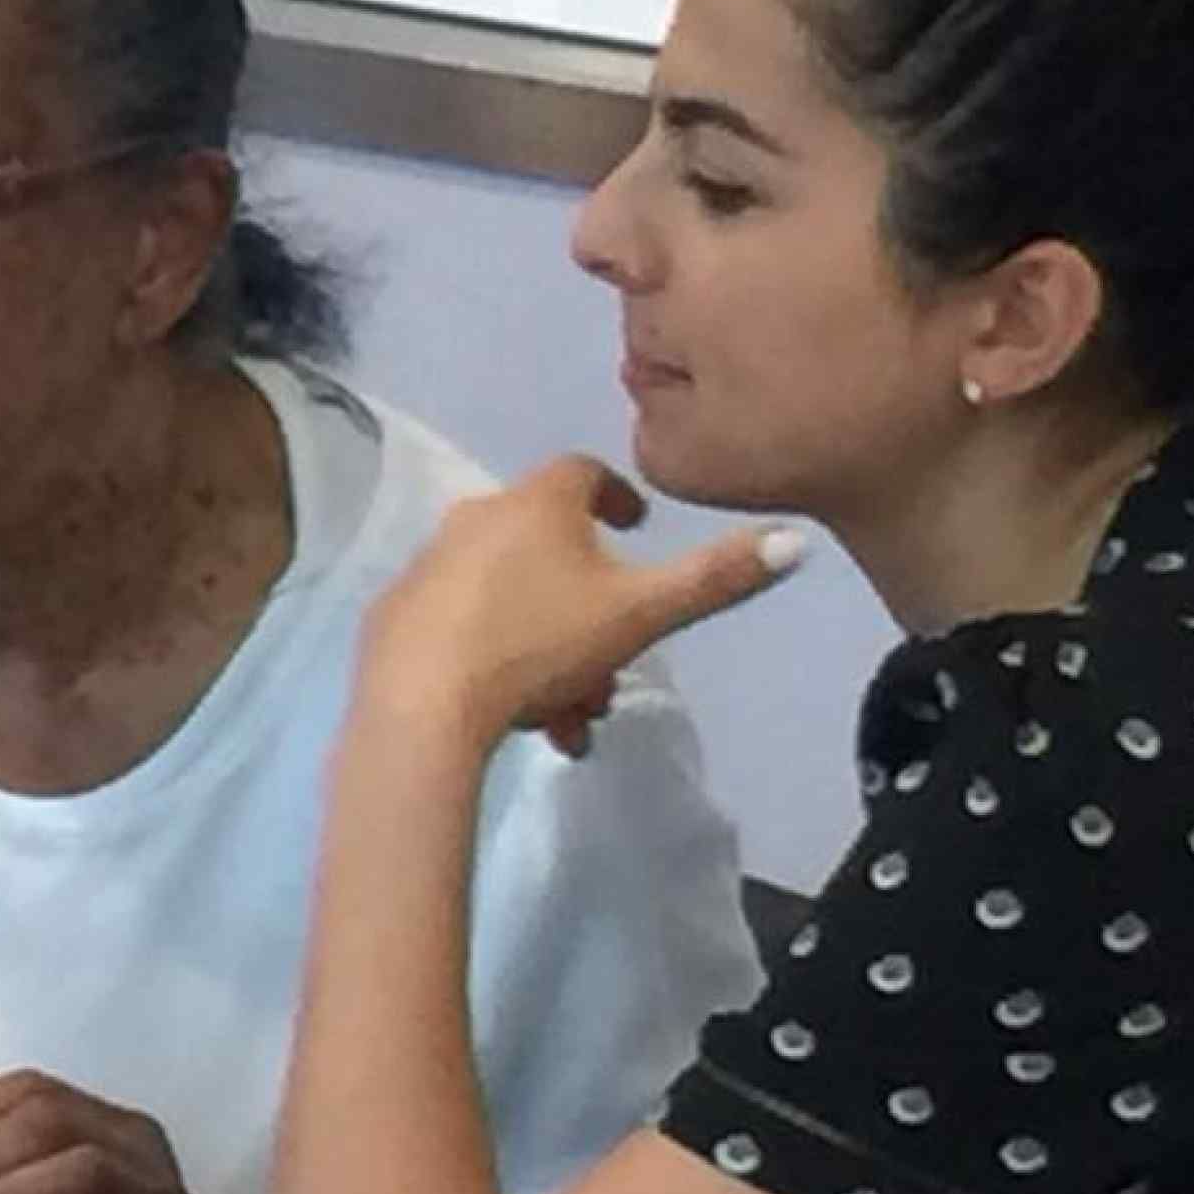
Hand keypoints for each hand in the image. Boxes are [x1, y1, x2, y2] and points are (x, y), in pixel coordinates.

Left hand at [361, 456, 802, 756]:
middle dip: (593, 615)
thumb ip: (716, 579)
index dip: (617, 498)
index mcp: (537, 502)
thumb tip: (796, 540)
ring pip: (513, 601)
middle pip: (551, 554)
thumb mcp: (642, 614)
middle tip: (613, 669)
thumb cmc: (541, 643)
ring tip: (571, 719)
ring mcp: (430, 566)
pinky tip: (517, 716)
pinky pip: (465, 628)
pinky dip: (499, 662)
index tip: (635, 528)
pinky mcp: (397, 616)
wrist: (424, 705)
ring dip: (554, 655)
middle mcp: (477, 517)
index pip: (584, 474)